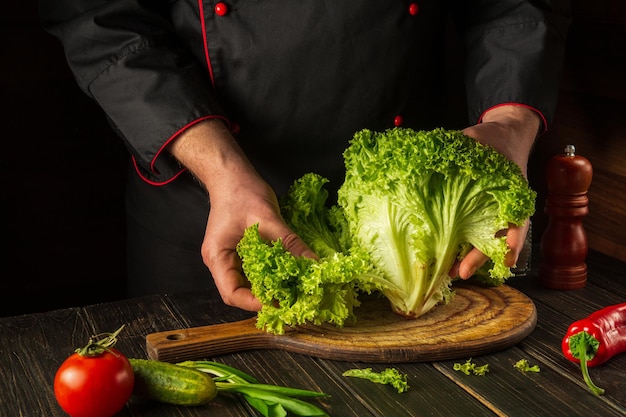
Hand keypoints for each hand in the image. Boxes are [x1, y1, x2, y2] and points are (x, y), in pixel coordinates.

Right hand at [168, 119, 314, 310]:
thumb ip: (290, 243)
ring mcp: (230, 257)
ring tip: (292, 291)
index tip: (280, 302)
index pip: (232, 293)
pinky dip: (270, 275)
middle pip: (240, 292)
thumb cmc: (242, 192)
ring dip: (269, 288)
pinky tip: (287, 275)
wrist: (232, 174)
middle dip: (265, 298)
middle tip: (292, 300)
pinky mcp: (241, 251)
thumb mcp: (268, 218)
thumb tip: (314, 263)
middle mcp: (221, 261)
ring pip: (248, 283)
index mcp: (218, 257)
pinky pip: (254, 270)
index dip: (254, 303)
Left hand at [452, 105, 539, 278]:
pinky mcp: (480, 214)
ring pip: (485, 242)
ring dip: (469, 258)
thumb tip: (434, 152)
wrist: (504, 136)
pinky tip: (447, 259)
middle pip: (498, 240)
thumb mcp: (478, 139)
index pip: (517, 219)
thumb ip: (461, 147)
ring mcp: (494, 212)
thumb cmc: (493, 139)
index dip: (513, 238)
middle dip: (480, 258)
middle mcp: (507, 207)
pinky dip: (461, 248)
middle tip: (462, 272)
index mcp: (512, 192)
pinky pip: (473, 234)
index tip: (507, 254)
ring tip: (451, 273)